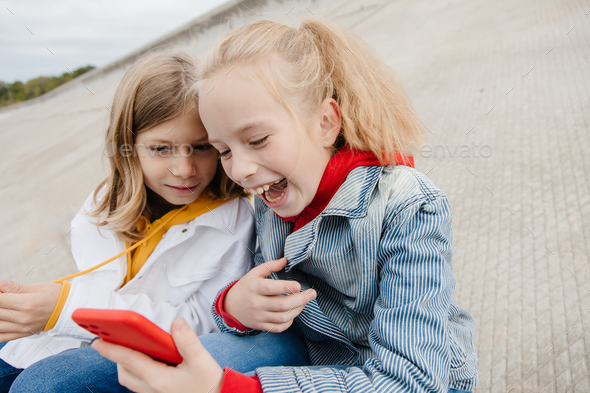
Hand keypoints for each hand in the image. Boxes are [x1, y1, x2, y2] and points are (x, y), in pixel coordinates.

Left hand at [0, 280, 60, 341]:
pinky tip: (0, 322)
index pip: (0, 299)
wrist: (69, 310)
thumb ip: (15, 287)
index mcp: (27, 303)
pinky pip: (2, 337)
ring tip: (2, 309)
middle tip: (2, 299)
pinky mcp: (23, 334)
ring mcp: (22, 328)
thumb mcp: (37, 287)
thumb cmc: (56, 296)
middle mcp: (23, 318)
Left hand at [93, 317, 223, 392]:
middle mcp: (152, 389)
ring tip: (131, 346)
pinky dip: (137, 370)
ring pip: (130, 379)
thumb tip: (176, 322)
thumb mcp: (201, 360)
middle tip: (113, 339)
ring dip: (126, 364)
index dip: (112, 349)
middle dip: (116, 356)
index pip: (129, 360)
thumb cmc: (209, 384)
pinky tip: (148, 359)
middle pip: (125, 372)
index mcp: (159, 379)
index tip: (97, 340)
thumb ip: (187, 340)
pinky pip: (139, 383)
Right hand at [224, 258, 315, 331]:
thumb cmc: (245, 287)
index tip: (298, 286)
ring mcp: (259, 316)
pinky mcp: (261, 326)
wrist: (230, 307)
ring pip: (283, 317)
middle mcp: (257, 303)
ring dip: (298, 310)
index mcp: (255, 287)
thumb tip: (286, 260)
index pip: (271, 288)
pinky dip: (289, 322)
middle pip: (281, 304)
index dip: (286, 287)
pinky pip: (278, 327)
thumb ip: (270, 266)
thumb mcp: (254, 273)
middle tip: (312, 293)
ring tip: (305, 301)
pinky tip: (293, 313)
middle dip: (300, 300)